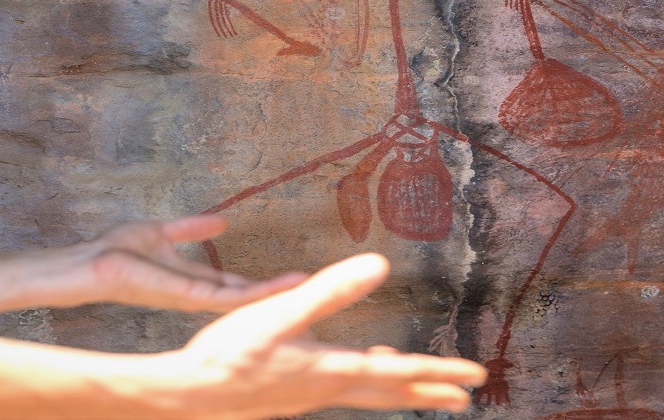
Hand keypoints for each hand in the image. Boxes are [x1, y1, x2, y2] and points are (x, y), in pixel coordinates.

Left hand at [76, 215, 305, 312]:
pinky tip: (274, 289)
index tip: (290, 280)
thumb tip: (222, 220)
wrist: (92, 263)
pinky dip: (252, 293)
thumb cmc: (117, 251)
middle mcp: (195, 293)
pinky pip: (225, 297)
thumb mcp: (163, 233)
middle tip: (309, 288)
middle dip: (274, 294)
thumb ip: (191, 228)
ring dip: (272, 294)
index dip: (260, 283)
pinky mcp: (186, 296)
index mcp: (191, 279)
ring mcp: (192, 297)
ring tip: (303, 287)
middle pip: (243, 296)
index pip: (233, 284)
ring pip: (241, 300)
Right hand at [163, 253, 486, 418]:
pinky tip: (355, 367)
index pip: (399, 373)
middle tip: (465, 397)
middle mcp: (327, 388)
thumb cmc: (230, 354)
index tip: (476, 377)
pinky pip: (342, 389)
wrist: (188, 395)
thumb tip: (380, 265)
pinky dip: (362, 379)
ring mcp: (308, 395)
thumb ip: (330, 289)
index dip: (439, 372)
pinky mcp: (291, 394)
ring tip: (421, 385)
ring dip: (398, 388)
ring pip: (367, 392)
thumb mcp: (281, 313)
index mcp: (332, 371)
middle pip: (390, 392)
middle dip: (429, 391)